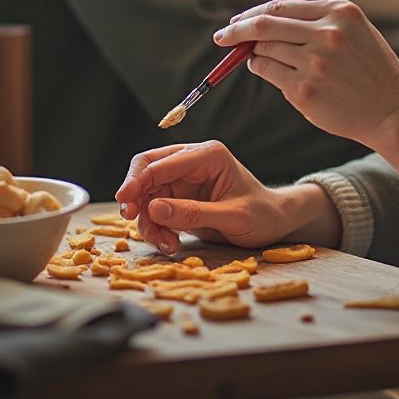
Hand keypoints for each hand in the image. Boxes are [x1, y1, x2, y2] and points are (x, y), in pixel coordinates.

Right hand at [115, 140, 305, 254]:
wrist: (274, 222)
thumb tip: (154, 209)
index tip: (124, 201)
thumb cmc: (261, 215)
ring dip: (148, 218)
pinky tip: (169, 242)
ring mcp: (185, 178)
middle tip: (130, 218)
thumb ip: (193, 213)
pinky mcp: (181, 196)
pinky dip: (156, 226)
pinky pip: (156, 207)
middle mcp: (193, 161)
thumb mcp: (232, 217)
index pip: (162, 162)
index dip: (138, 180)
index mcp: (208, 155)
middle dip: (136, 194)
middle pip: (148, 168)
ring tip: (165, 243)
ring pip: (148, 192)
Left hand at [215, 0, 398, 180]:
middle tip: (222, 34)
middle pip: (265, 24)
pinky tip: (269, 70)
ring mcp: (315, 63)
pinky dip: (261, 68)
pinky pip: (267, 72)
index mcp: (340, 11)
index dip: (255, 12)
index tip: (240, 19)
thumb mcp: (353, 25)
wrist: (391, 108)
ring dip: (254, 52)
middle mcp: (327, 34)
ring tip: (259, 57)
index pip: (283, 4)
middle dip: (237, 29)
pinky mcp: (305, 90)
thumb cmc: (368, 64)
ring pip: (264, 49)